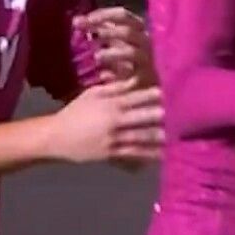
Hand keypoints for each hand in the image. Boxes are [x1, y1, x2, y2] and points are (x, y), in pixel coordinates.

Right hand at [47, 79, 163, 164]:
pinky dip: (146, 155)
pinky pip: (131, 154)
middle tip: (178, 114)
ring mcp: (112, 139)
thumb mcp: (92, 94)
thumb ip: (114, 88)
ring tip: (173, 135)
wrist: (56, 137)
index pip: (134, 97)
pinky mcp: (110, 154)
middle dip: (158, 116)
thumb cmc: (75, 112)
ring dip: (156, 137)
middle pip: (140, 117)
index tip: (166, 92)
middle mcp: (113, 121)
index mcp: (109, 104)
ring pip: (139, 137)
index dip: (151, 95)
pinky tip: (160, 155)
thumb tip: (134, 78)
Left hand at [74, 8, 155, 85]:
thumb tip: (77, 21)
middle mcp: (146, 42)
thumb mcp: (117, 42)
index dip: (102, 15)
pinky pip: (133, 76)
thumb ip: (100, 31)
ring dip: (113, 53)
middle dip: (106, 32)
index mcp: (138, 29)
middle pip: (128, 32)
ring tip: (97, 56)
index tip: (79, 21)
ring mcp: (149, 61)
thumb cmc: (131, 60)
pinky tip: (104, 76)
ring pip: (132, 53)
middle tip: (86, 37)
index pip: (122, 16)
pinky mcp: (147, 80)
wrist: (154, 89)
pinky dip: (117, 75)